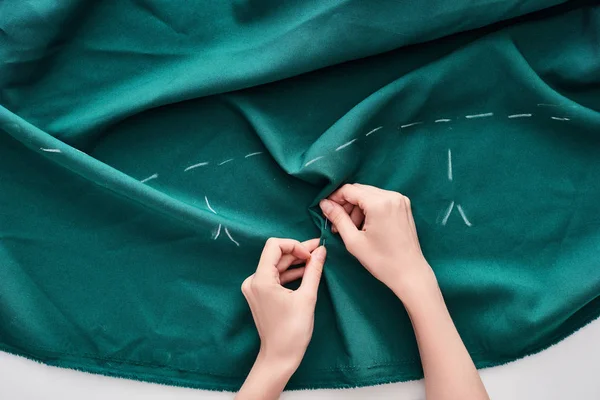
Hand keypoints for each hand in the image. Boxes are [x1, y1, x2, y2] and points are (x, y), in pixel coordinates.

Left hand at [241, 238, 325, 370]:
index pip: (274, 246)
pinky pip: (275, 277)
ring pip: (276, 266)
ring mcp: (255, 289)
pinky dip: (290, 274)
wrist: (279, 357)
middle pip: (276, 255)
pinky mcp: (260, 296)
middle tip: (320, 250)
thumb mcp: (307, 297)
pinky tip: (306, 272)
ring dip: (295, 262)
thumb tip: (321, 251)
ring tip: (316, 260)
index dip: (294, 245)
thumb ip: (313, 271)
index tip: (311, 255)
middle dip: (298, 252)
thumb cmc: (292, 331)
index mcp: (261, 279)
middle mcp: (253, 281)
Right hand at [319, 183, 434, 301]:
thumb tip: (324, 203)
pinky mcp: (404, 206)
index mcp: (379, 203)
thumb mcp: (353, 240)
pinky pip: (380, 200)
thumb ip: (338, 218)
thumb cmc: (381, 260)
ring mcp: (400, 200)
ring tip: (351, 228)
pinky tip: (365, 226)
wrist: (409, 273)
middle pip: (359, 191)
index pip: (349, 190)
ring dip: (357, 208)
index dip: (334, 198)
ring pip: (369, 195)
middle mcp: (391, 196)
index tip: (326, 210)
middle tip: (337, 224)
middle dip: (346, 205)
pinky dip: (369, 209)